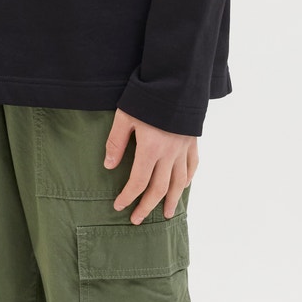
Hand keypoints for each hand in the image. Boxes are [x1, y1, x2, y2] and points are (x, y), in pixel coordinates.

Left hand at [105, 108, 197, 222]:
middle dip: (147, 206)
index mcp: (151, 148)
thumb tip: (109, 166)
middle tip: (137, 220)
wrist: (177, 81)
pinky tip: (183, 188)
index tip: (119, 206)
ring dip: (171, 200)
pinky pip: (193, 166)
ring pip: (179, 182)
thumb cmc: (147, 98)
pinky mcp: (192, 142)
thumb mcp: (124, 117)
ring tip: (166, 214)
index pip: (139, 182)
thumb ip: (116, 142)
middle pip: (159, 188)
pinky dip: (188, 180)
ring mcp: (184, 148)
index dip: (129, 196)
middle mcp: (169, 153)